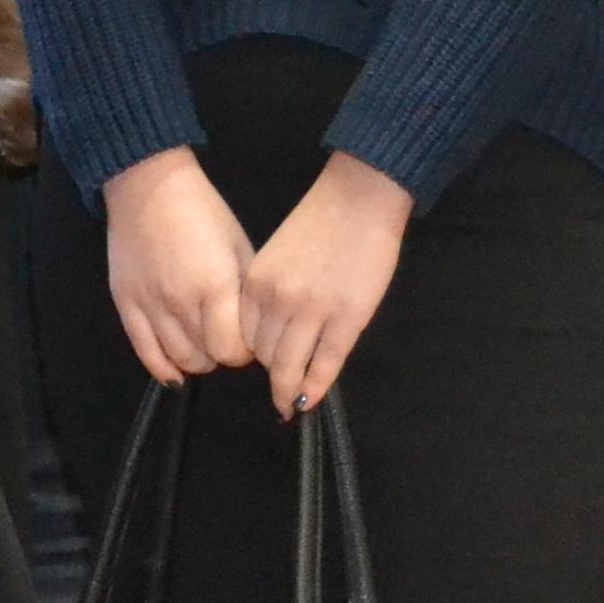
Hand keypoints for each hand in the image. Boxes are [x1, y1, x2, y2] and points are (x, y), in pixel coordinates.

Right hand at [100, 149, 252, 386]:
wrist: (148, 185)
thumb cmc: (203, 212)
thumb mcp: (240, 248)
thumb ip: (246, 294)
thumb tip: (253, 332)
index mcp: (215, 286)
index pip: (233, 350)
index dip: (245, 351)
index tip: (246, 339)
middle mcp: (180, 301)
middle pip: (207, 358)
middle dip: (221, 353)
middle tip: (224, 337)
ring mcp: (149, 304)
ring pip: (178, 359)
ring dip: (196, 359)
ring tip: (202, 343)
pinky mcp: (125, 303)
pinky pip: (144, 351)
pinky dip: (163, 368)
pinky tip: (175, 371)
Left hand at [239, 154, 412, 417]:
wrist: (359, 200)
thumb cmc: (320, 223)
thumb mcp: (277, 257)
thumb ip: (269, 293)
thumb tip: (270, 331)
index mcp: (256, 283)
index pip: (244, 334)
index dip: (254, 353)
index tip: (263, 364)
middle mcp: (277, 301)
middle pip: (265, 354)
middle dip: (273, 372)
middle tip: (281, 387)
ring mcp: (313, 312)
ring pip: (292, 365)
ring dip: (291, 387)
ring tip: (293, 402)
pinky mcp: (347, 320)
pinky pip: (326, 364)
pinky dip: (316, 387)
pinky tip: (310, 401)